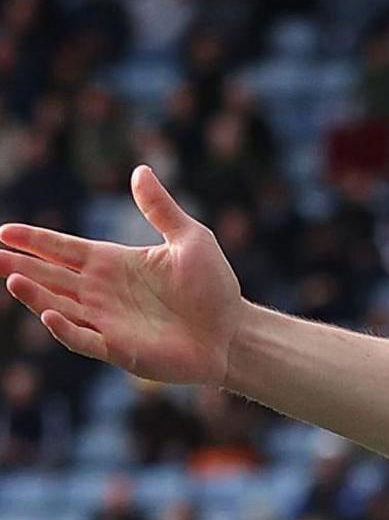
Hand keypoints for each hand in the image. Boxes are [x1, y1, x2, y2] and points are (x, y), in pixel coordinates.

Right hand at [0, 164, 242, 384]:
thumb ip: (161, 208)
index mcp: (113, 263)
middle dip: (19, 265)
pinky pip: (85, 339)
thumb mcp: (191, 239)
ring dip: (34, 294)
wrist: (234, 333)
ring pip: (59, 305)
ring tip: (11, 279)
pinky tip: (48, 314)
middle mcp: (102, 292)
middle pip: (50, 275)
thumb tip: (140, 170)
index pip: (63, 248)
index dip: (34, 239)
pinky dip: (65, 328)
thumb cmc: (214, 288)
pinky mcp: (120, 349)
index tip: (4, 231)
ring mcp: (108, 321)